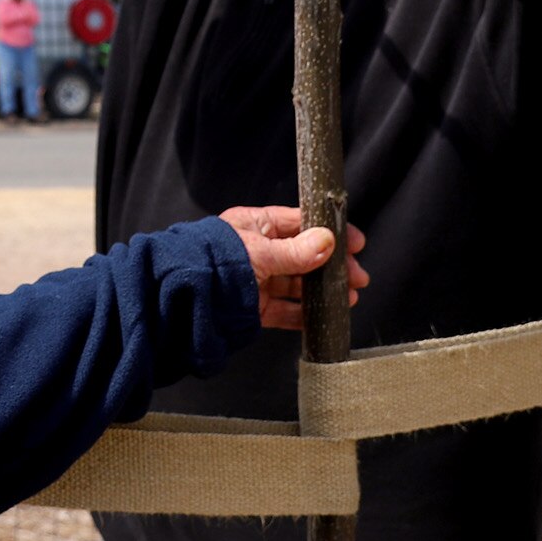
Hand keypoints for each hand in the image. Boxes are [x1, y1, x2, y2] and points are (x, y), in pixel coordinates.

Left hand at [219, 205, 368, 330]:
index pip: (300, 224)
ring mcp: (257, 280)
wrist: (182, 296)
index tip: (355, 243)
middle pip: (304, 256)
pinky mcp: (254, 307)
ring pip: (298, 285)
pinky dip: (305, 314)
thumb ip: (294, 251)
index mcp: (254, 226)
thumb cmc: (214, 261)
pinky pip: (285, 310)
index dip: (329, 233)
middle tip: (358, 277)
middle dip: (333, 267)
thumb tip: (328, 242)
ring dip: (323, 292)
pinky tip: (324, 316)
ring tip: (349, 298)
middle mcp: (257, 251)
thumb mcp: (259, 252)